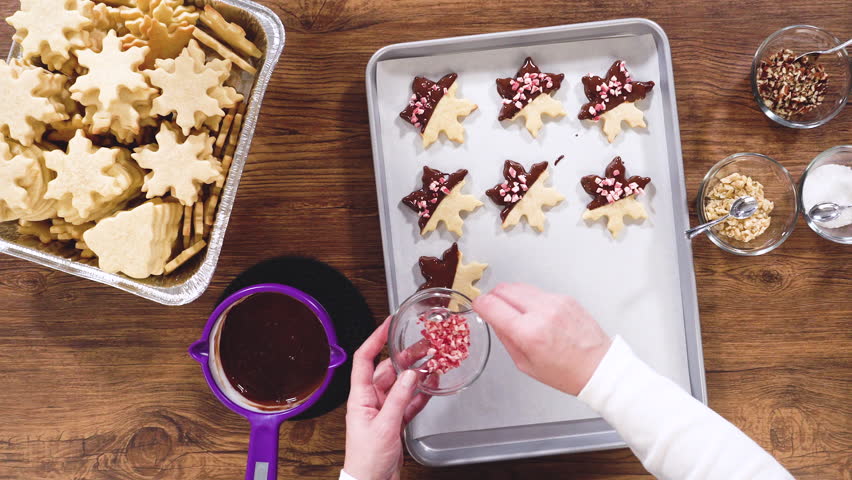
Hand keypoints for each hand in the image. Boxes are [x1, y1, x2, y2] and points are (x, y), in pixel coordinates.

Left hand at [343, 318, 430, 479]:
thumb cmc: (367, 460)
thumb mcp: (385, 426)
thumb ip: (399, 399)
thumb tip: (410, 374)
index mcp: (360, 397)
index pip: (365, 359)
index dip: (375, 339)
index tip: (388, 324)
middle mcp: (370, 400)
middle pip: (387, 370)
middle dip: (405, 356)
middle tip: (424, 344)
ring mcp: (383, 410)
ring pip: (401, 385)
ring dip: (416, 375)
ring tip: (433, 362)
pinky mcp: (394, 422)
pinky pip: (408, 402)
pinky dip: (420, 394)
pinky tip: (431, 386)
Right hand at [473, 283, 611, 395]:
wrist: (599, 367)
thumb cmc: (566, 372)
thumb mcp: (525, 364)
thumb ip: (506, 338)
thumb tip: (493, 318)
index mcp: (528, 332)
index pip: (491, 305)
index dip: (479, 304)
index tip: (478, 307)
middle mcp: (541, 312)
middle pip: (503, 289)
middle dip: (494, 297)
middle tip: (495, 309)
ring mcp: (555, 301)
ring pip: (520, 286)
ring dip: (511, 296)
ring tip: (517, 314)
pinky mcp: (565, 297)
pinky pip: (538, 292)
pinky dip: (530, 299)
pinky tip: (537, 315)